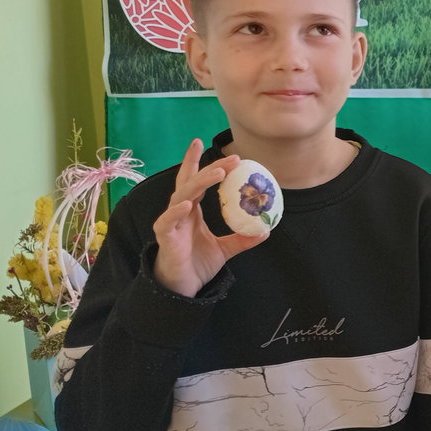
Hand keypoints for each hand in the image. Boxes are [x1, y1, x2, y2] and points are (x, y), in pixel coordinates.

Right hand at [152, 139, 267, 297]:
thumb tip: (266, 231)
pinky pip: (168, 221)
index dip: (195, 161)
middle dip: (210, 167)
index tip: (200, 140)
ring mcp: (171, 223)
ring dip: (200, 182)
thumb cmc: (197, 265)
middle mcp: (180, 211)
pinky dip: (177, 211)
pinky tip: (188, 203)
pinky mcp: (165, 237)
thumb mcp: (225, 250)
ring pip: (182, 195)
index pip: (193, 180)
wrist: (181, 289)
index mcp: (192, 210)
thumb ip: (242, 239)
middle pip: (192, 182)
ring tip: (218, 173)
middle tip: (232, 158)